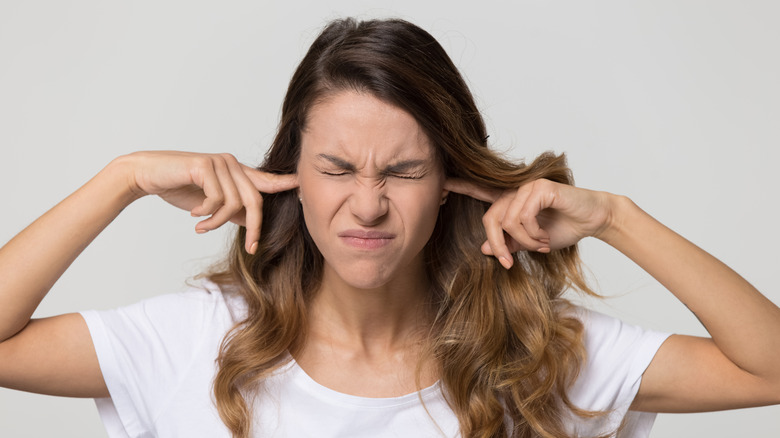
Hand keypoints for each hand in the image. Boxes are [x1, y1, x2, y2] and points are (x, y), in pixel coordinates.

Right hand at [120, 151, 297, 253]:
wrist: (147, 175)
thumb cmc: (179, 187)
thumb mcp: (210, 202)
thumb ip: (233, 210)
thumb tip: (253, 222)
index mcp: (236, 171)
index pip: (265, 180)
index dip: (284, 184)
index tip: (302, 188)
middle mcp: (232, 164)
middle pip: (255, 200)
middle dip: (256, 228)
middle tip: (251, 248)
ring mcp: (220, 162)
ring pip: (234, 203)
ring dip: (217, 222)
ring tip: (201, 227)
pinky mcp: (206, 165)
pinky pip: (217, 199)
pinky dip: (206, 213)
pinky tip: (194, 214)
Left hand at [444, 178, 613, 268]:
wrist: (592, 220)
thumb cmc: (563, 227)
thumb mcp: (530, 241)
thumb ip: (508, 242)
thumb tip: (483, 247)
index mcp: (510, 201)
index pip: (480, 192)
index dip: (462, 187)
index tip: (442, 184)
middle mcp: (515, 190)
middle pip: (490, 219)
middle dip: (497, 245)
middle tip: (509, 263)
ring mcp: (527, 187)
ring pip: (507, 221)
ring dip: (523, 242)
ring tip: (540, 246)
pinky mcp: (540, 188)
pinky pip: (523, 216)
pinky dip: (532, 233)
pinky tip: (544, 237)